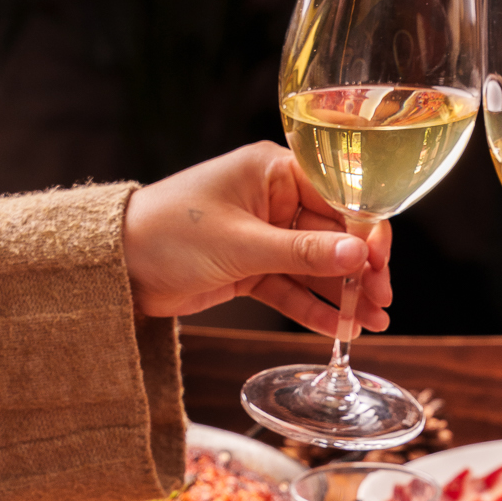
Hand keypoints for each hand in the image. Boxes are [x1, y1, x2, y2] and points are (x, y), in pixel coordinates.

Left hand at [122, 141, 393, 331]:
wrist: (118, 265)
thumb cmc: (169, 234)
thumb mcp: (242, 244)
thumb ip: (303, 253)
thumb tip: (358, 254)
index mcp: (273, 171)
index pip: (338, 197)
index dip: (364, 232)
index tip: (380, 265)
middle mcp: (274, 199)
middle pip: (333, 235)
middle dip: (360, 271)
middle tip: (383, 302)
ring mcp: (264, 236)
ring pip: (316, 267)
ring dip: (343, 295)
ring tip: (374, 324)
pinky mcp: (252, 268)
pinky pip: (293, 289)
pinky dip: (314, 309)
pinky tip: (341, 329)